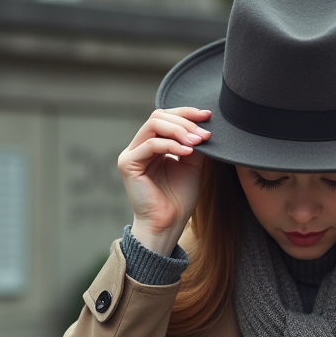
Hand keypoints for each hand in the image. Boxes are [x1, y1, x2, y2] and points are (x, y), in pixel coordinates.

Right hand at [118, 107, 211, 254]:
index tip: (208, 115)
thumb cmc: (178, 198)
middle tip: (204, 134)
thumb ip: (193, 143)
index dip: (187, 113)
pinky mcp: (128, 164)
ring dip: (180, 131)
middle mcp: (139, 146)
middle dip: (185, 122)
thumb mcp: (191, 164)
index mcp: (152, 145)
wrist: (168, 224)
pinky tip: (187, 152)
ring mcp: (132, 154)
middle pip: (159, 116)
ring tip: (197, 142)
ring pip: (154, 125)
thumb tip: (202, 123)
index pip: (166, 117)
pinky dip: (171, 145)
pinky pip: (151, 145)